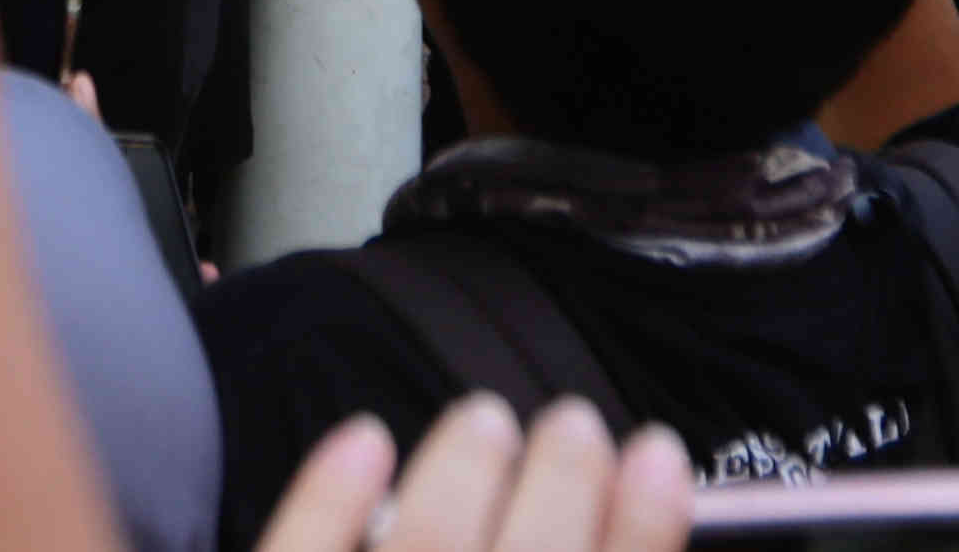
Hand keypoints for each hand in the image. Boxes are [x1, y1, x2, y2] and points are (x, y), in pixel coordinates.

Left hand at [254, 398, 688, 551]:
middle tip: (576, 424)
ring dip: (464, 470)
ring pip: (425, 545)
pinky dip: (332, 493)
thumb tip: (617, 521)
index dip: (645, 526)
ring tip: (486, 420)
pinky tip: (365, 440)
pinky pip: (299, 551)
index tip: (660, 458)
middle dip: (563, 481)